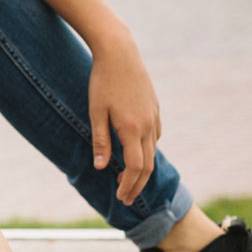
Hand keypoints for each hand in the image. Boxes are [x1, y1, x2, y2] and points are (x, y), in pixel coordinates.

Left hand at [87, 34, 161, 205]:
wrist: (120, 52)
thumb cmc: (102, 81)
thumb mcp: (96, 111)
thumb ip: (101, 141)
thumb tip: (102, 167)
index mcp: (132, 128)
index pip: (136, 167)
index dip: (129, 185)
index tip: (120, 196)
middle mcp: (147, 125)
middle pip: (147, 164)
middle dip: (137, 185)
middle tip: (126, 199)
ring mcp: (154, 116)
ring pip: (153, 150)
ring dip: (142, 169)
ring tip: (126, 179)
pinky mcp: (155, 108)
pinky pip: (154, 136)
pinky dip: (146, 150)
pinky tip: (136, 152)